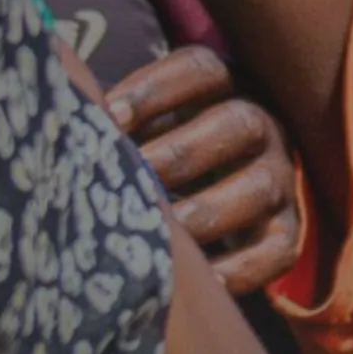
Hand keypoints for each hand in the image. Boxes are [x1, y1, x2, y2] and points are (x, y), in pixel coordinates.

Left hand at [102, 46, 306, 297]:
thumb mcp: (143, 126)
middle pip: (236, 123)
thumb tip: (64, 122)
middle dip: (181, 153)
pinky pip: (279, 250)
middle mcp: (260, 127)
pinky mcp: (288, 231)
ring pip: (259, 188)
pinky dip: (242, 268)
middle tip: (133, 179)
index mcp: (222, 88)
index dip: (155, 90)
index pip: (199, 71)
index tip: (109, 116)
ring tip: (162, 233)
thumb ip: (111, 122)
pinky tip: (202, 282)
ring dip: (208, 211)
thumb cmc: (156, 156)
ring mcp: (279, 180)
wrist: (216, 201)